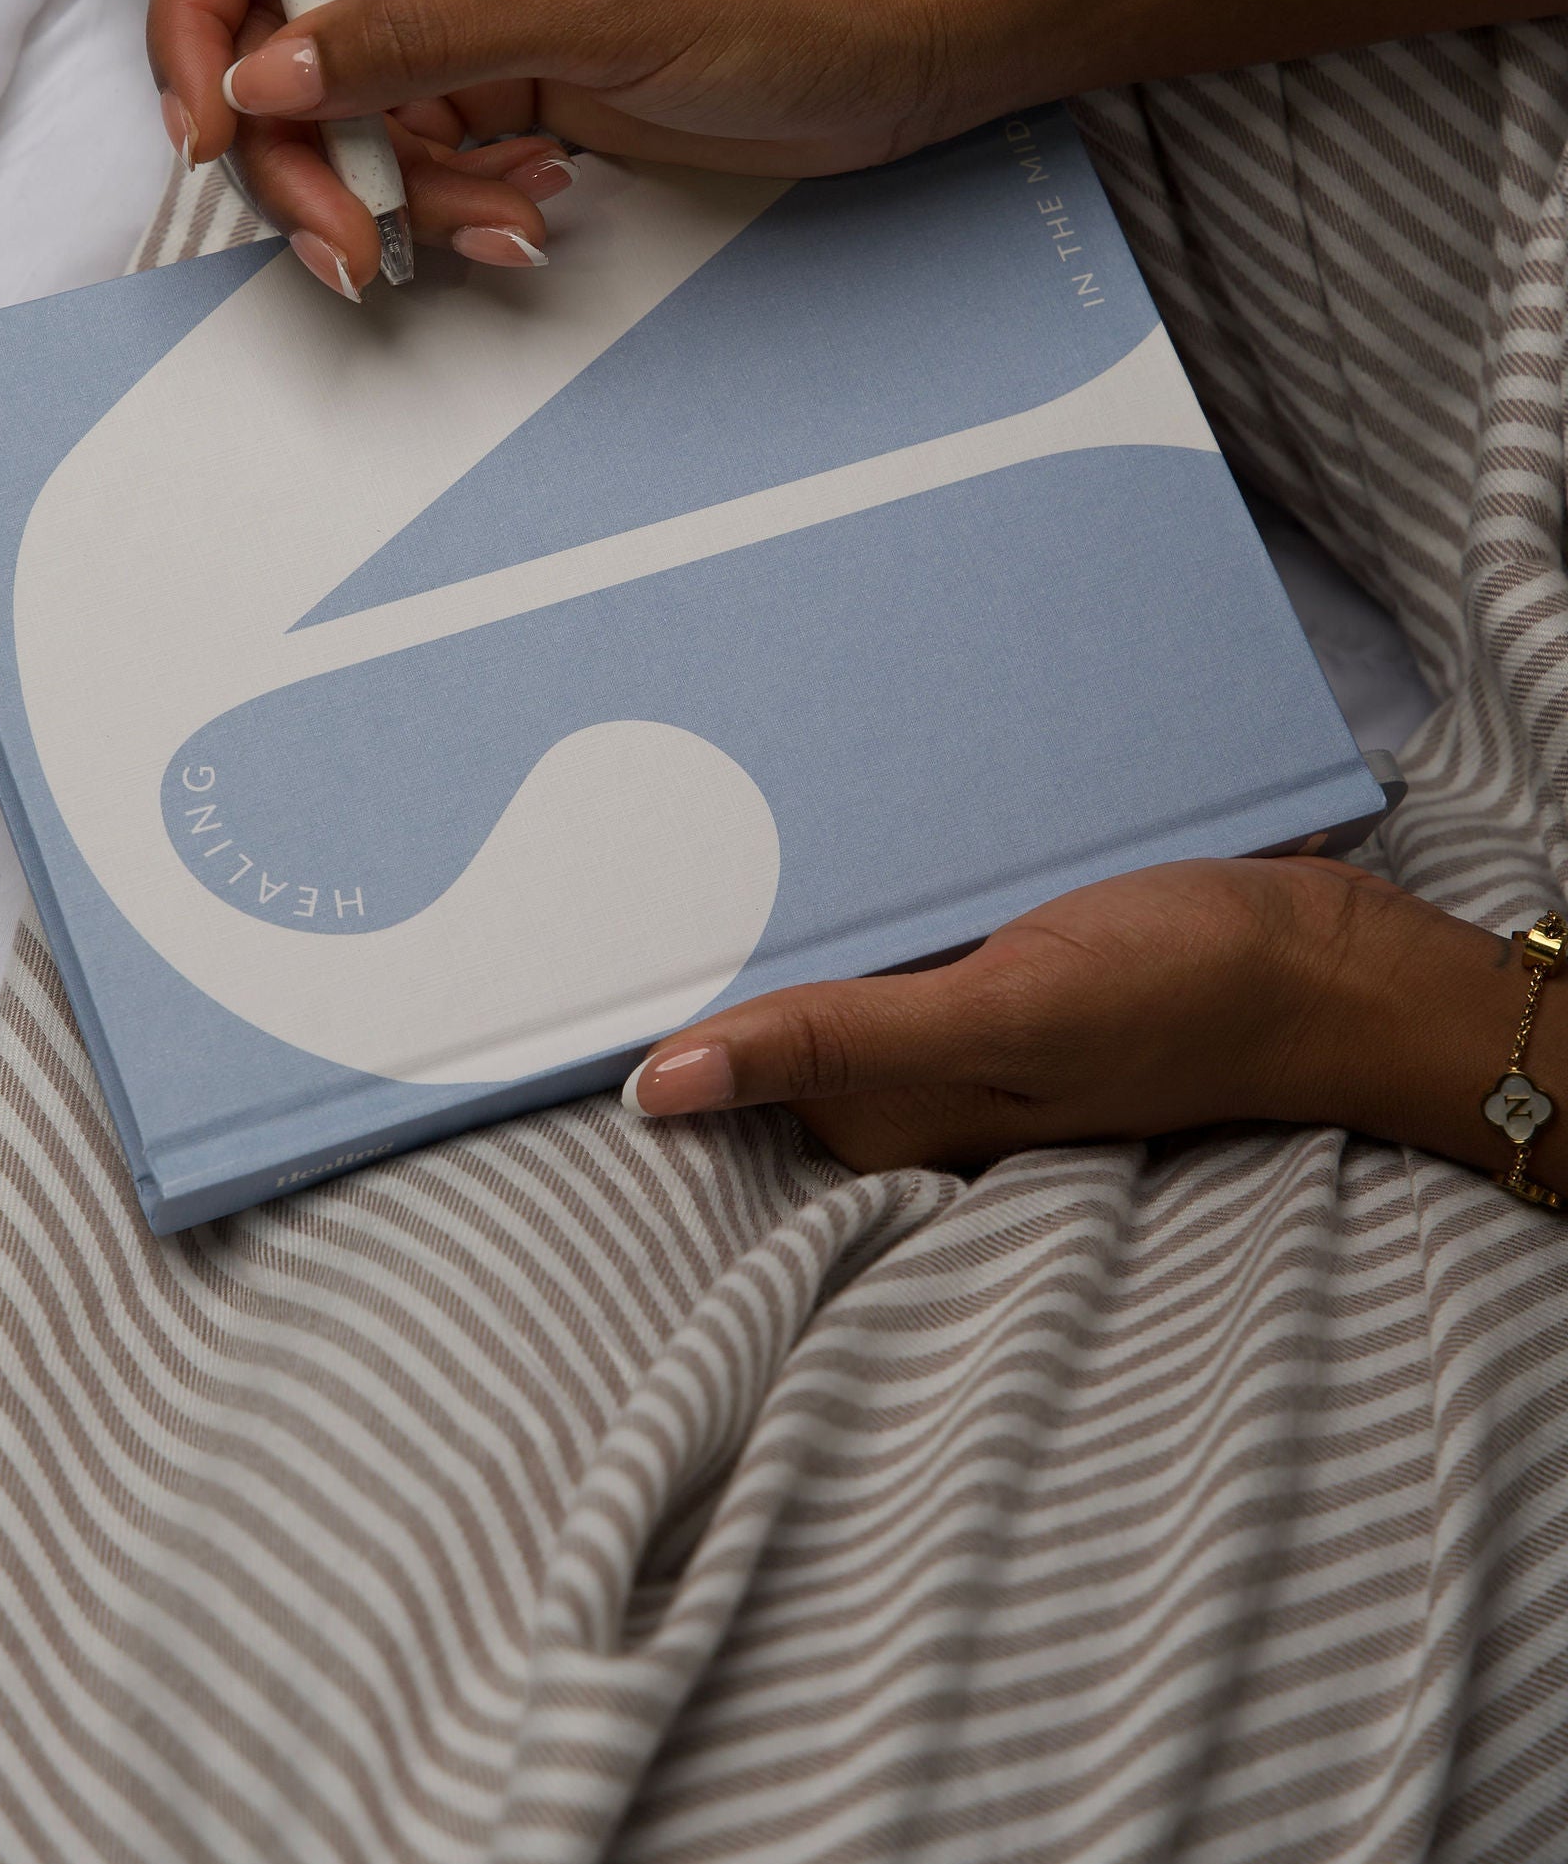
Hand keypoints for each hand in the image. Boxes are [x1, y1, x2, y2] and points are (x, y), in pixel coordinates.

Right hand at [147, 0, 1006, 291]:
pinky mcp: (507, 98)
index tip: (212, 119)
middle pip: (275, 39)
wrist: (904, 49)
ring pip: (343, 122)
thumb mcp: (598, 8)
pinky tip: (535, 216)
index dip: (201, 9)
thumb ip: (422, 39)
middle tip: (357, 240)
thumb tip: (269, 70)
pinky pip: (422, 164)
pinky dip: (456, 210)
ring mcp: (467, 24)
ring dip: (393, 198)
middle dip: (297, 151)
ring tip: (503, 226)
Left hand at [619, 855, 1555, 1190]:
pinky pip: (893, 894)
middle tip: (602, 788)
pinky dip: (860, 845)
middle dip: (688, 906)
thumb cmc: (1182, 995)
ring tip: (697, 755)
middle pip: (759, 981)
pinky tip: (835, 777)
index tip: (531, 907)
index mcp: (878, 1108)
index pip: (713, 1051)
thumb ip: (836, 1045)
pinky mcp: (992, 951)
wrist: (1331, 959)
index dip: (629, 985)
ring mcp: (947, 1009)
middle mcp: (900, 1067)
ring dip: (771, 860)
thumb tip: (655, 1090)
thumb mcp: (1001, 1019)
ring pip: (818, 929)